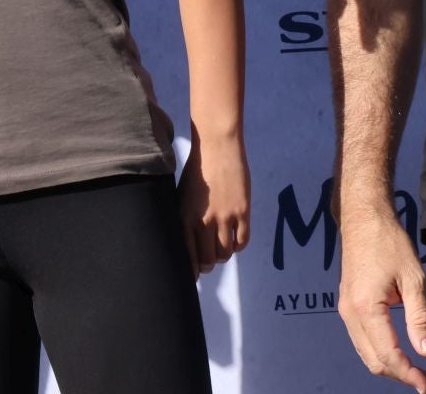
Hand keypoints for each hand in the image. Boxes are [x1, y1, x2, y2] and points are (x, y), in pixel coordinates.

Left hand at [178, 131, 249, 274]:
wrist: (217, 148)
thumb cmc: (195, 171)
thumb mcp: (182, 195)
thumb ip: (184, 218)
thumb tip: (187, 243)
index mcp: (184, 216)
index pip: (187, 255)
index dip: (190, 270)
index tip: (191, 277)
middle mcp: (204, 221)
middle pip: (208, 259)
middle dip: (207, 265)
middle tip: (207, 264)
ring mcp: (225, 217)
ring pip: (225, 253)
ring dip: (221, 255)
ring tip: (218, 249)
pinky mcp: (243, 213)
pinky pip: (241, 241)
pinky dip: (237, 246)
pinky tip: (232, 240)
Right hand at [337, 201, 425, 390]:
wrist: (361, 219)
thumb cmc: (389, 244)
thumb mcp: (414, 280)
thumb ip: (420, 319)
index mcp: (366, 307)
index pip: (388, 353)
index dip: (410, 374)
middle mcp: (350, 312)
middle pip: (373, 359)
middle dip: (400, 376)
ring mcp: (346, 308)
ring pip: (365, 352)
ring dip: (390, 367)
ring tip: (417, 373)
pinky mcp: (348, 304)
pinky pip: (361, 339)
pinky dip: (380, 353)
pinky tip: (400, 354)